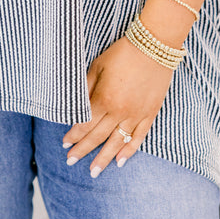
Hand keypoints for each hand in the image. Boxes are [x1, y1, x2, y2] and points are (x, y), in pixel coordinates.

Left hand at [61, 35, 174, 175]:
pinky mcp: (150, 113)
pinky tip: (120, 162)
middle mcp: (119, 111)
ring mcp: (136, 115)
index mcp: (104, 99)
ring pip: (117, 143)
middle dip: (82, 150)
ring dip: (103, 158)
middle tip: (70, 161)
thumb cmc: (122, 53)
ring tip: (93, 172)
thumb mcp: (97, 66)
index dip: (73, 135)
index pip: (84, 124)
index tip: (64, 144)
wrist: (155, 46)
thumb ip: (86, 87)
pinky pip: (138, 137)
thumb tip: (76, 105)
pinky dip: (129, 151)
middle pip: (97, 136)